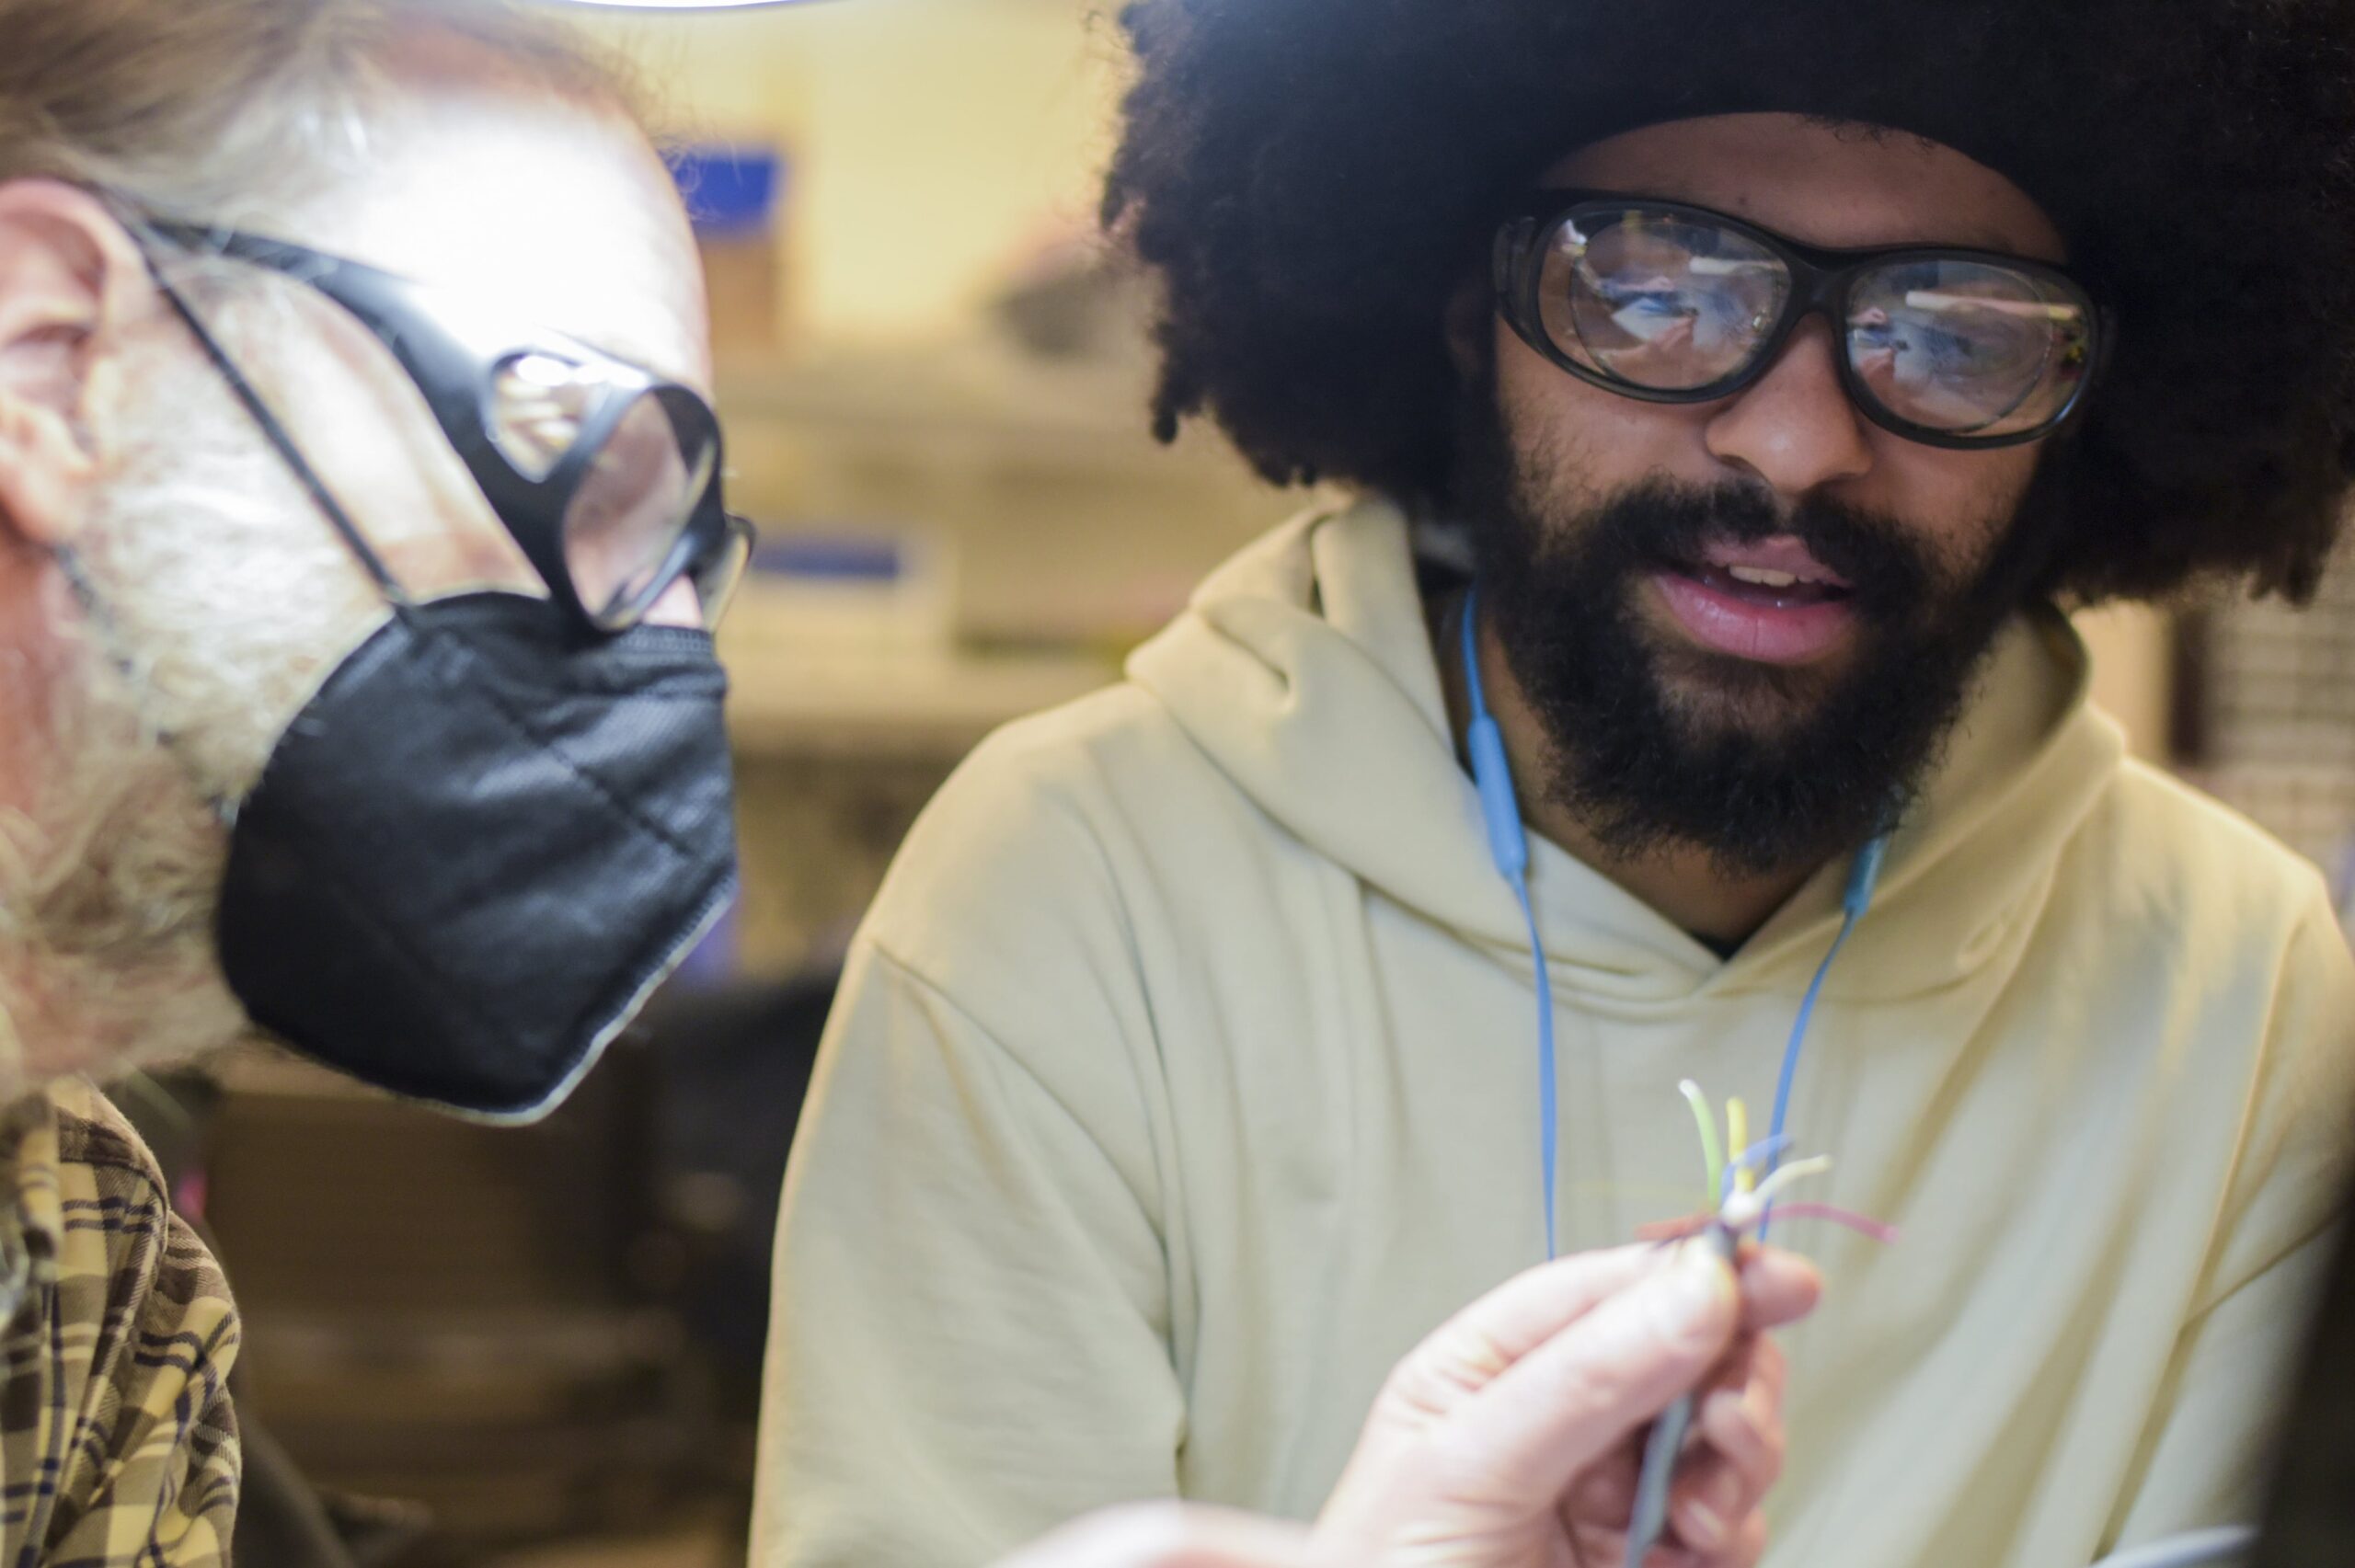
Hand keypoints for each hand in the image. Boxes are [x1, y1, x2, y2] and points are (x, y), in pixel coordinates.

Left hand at [990, 1242, 1817, 1567]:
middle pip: (1689, 1351)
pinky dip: (1731, 1531)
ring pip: (1724, 1434)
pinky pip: (1731, 1521)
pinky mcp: (1651, 1557)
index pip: (1608, 1287)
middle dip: (1730, 1377)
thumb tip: (1695, 1288)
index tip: (1778, 1276)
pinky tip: (1687, 1549)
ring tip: (1697, 1508)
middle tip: (1730, 1419)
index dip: (1697, 1270)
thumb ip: (1583, 1378)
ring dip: (1738, 1460)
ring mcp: (1610, 1490)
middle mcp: (1560, 1418)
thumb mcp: (1468, 1464)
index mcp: (1492, 1365)